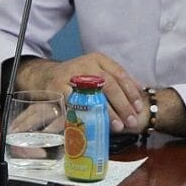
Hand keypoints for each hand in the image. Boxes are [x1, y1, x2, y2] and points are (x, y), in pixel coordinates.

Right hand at [16, 53, 145, 132]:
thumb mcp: (96, 70)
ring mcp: (71, 75)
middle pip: (109, 84)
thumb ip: (115, 78)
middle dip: (122, 105)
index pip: (119, 74)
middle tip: (131, 120)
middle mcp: (85, 64)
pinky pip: (75, 104)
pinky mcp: (58, 88)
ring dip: (108, 112)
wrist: (45, 76)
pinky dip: (86, 115)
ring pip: (94, 95)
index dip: (131, 91)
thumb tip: (139, 89)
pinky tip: (94, 125)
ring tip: (118, 126)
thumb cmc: (76, 77)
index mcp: (98, 59)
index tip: (138, 107)